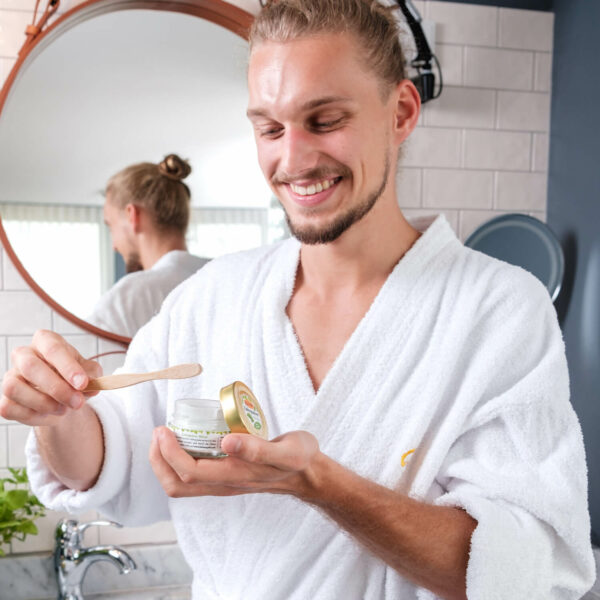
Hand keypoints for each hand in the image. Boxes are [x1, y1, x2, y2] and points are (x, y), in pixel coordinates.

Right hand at [0, 329, 102, 426]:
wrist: (64, 398)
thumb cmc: (75, 378)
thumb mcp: (90, 373)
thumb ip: (92, 376)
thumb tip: (92, 386)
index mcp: (46, 341)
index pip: (52, 348)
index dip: (68, 367)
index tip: (83, 384)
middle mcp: (23, 355)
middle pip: (30, 366)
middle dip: (56, 388)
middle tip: (77, 402)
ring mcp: (10, 376)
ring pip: (14, 388)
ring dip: (43, 403)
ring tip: (64, 409)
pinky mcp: (4, 399)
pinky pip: (9, 408)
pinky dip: (33, 416)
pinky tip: (49, 414)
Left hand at [149, 426, 321, 498]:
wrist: (308, 473)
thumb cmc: (299, 459)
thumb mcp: (286, 451)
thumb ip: (258, 447)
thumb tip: (226, 441)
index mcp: (234, 477)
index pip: (189, 473)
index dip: (169, 454)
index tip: (164, 430)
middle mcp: (224, 485)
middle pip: (177, 485)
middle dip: (159, 460)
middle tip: (158, 432)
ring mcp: (223, 483)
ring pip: (182, 485)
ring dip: (165, 463)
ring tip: (165, 436)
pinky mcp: (225, 477)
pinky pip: (192, 476)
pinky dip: (178, 461)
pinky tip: (185, 440)